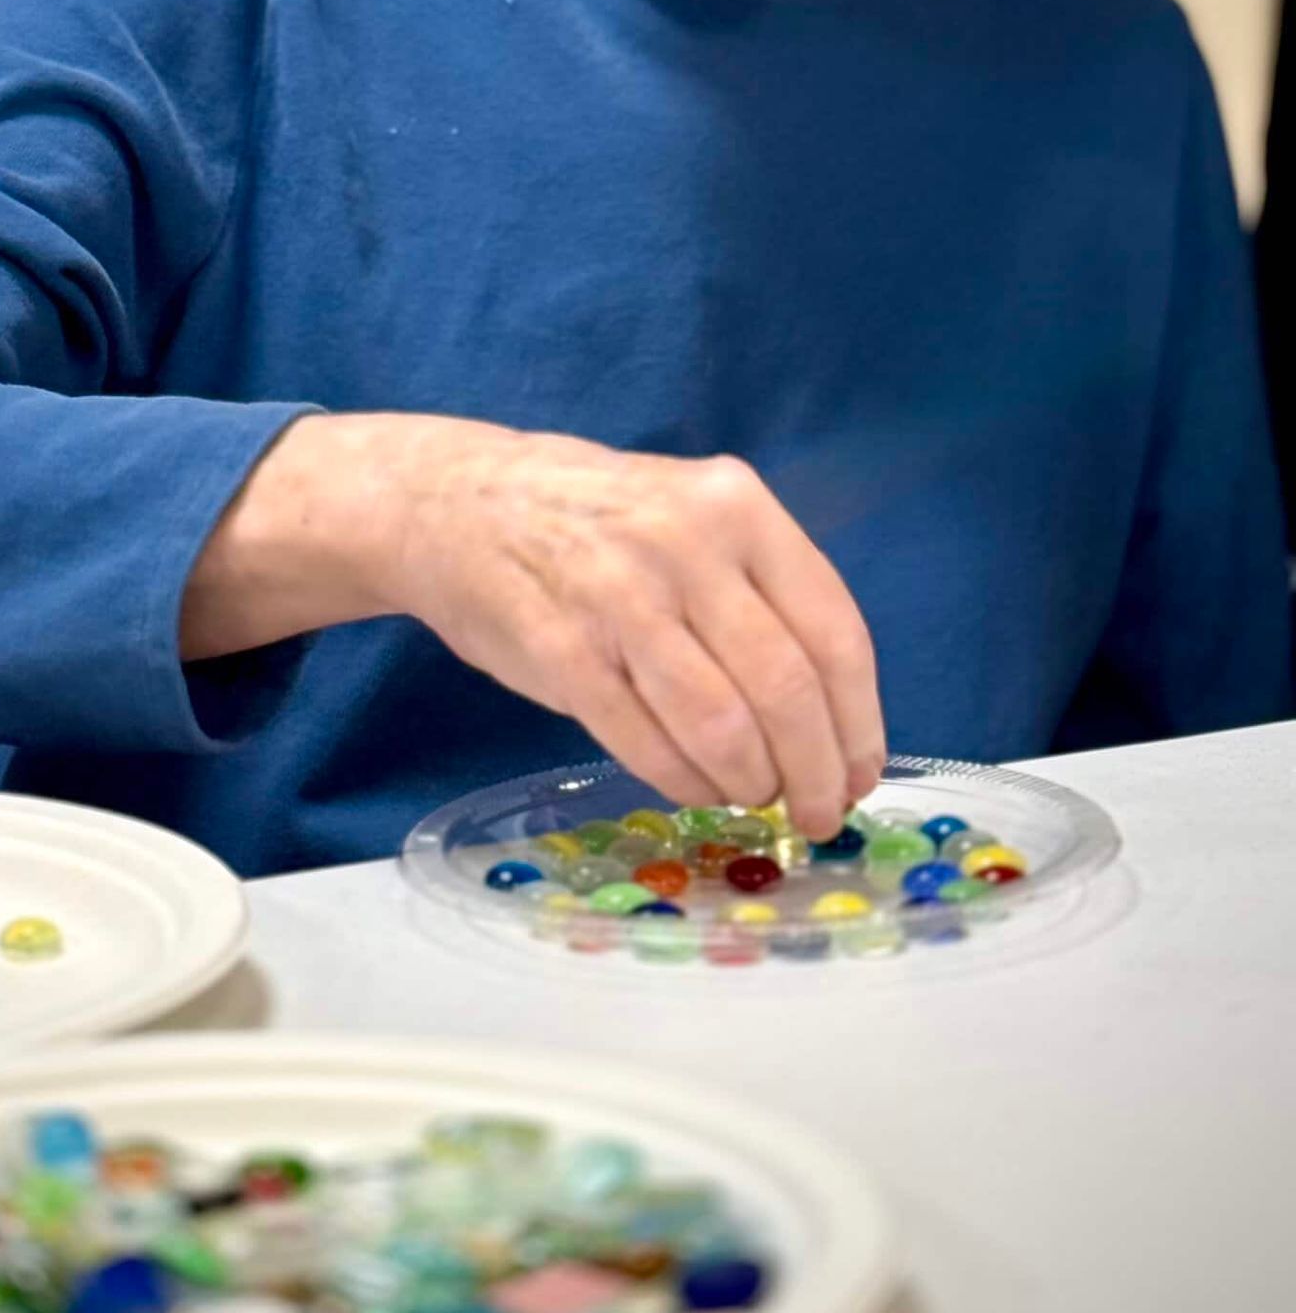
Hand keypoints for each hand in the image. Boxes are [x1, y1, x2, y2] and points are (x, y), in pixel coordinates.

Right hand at [390, 422, 884, 839]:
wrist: (453, 501)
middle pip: (785, 688)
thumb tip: (830, 720)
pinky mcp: (560, 648)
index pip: (832, 632)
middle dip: (814, 771)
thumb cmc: (592, 520)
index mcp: (736, 505)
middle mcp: (684, 543)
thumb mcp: (690, 513)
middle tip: (815, 811)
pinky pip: (645, 742)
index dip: (858, 722)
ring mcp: (618, 594)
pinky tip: (696, 788)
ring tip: (751, 796)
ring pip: (721, 724)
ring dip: (749, 782)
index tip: (859, 773)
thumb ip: (757, 593)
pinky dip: (684, 782)